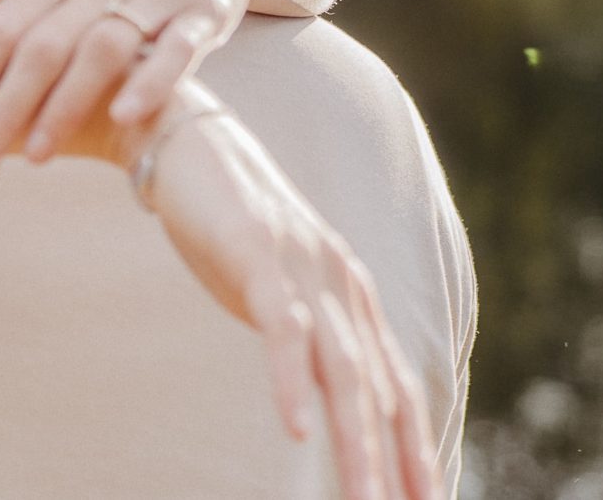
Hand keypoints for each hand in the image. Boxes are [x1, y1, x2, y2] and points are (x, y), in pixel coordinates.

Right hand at [138, 92, 435, 499]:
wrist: (186, 137)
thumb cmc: (227, 224)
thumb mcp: (278, 289)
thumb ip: (308, 338)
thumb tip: (323, 401)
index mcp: (352, 298)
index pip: (397, 390)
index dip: (416, 451)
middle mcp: (342, 285)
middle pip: (380, 392)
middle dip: (396, 465)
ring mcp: (303, 269)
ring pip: (343, 371)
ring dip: (356, 444)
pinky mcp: (257, 253)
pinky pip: (283, 329)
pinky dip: (292, 382)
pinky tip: (296, 429)